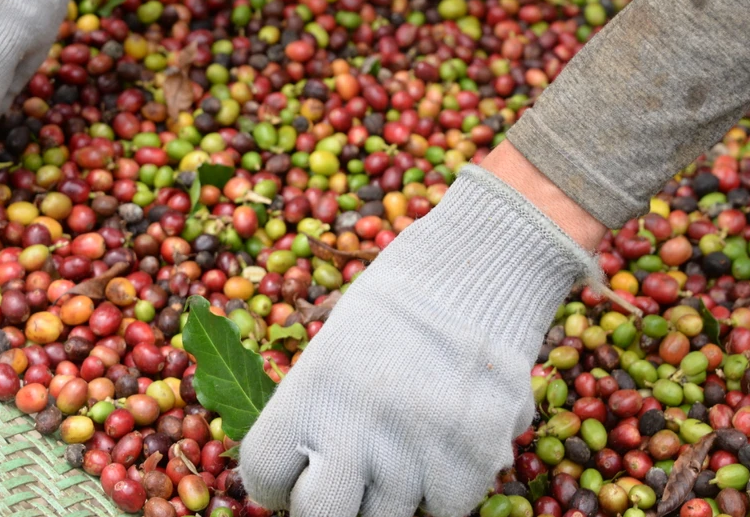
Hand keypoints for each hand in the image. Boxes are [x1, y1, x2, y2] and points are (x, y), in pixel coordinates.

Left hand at [238, 163, 599, 516]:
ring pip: (394, 515)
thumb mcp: (338, 338)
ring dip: (399, 488)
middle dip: (333, 504)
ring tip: (414, 436)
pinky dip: (452, 482)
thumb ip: (318, 407)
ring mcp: (418, 445)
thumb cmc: (405, 294)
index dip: (277, 482)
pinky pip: (451, 503)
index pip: (263, 474)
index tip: (295, 476)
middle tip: (352, 481)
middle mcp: (357, 426)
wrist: (486, 258)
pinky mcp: (476, 453)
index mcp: (311, 388)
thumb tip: (309, 467)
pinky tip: (453, 437)